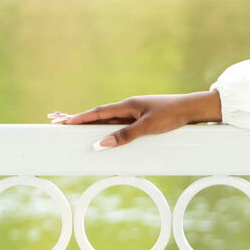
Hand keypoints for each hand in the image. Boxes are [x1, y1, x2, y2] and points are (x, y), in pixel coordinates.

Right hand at [47, 91, 220, 149]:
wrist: (194, 109)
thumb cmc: (173, 115)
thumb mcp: (148, 127)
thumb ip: (125, 136)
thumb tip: (101, 144)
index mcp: (127, 106)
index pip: (97, 113)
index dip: (79, 118)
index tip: (61, 122)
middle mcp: (128, 108)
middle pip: (97, 115)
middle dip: (76, 118)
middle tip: (54, 120)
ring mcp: (135, 113)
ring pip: (106, 120)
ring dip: (89, 123)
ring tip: (70, 124)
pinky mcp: (142, 120)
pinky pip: (118, 125)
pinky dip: (105, 129)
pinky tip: (100, 132)